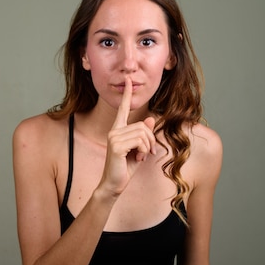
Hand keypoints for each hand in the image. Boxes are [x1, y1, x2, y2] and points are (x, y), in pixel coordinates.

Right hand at [99, 76, 156, 195]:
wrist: (114, 184)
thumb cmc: (125, 167)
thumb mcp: (139, 149)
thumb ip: (144, 135)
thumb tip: (150, 119)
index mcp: (117, 130)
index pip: (123, 109)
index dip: (126, 95)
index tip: (128, 80)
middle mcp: (114, 131)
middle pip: (142, 126)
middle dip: (151, 140)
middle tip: (148, 152)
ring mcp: (113, 137)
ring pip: (143, 133)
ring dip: (148, 147)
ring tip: (142, 156)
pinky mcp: (116, 146)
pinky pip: (139, 142)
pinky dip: (144, 151)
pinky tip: (138, 158)